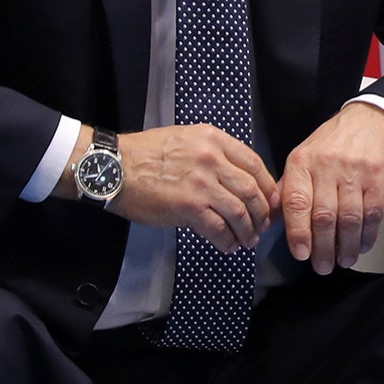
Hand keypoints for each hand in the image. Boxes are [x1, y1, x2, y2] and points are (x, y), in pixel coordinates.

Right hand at [102, 124, 277, 252]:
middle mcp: (212, 159)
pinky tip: (228, 245)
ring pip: (239, 211)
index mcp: (214, 140)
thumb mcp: (186, 138)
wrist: (113, 168)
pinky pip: (217, 227)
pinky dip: (227, 239)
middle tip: (262, 225)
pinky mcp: (188, 206)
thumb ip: (214, 153)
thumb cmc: (145, 154)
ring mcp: (200, 183)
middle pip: (251, 190)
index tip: (270, 200)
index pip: (255, 164)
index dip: (267, 186)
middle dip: (262, 212)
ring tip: (248, 239)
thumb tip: (237, 178)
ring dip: (247, 230)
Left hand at [279, 102, 383, 273]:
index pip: (296, 202)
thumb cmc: (331, 146)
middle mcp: (327, 166)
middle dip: (323, 247)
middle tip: (322, 266)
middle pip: (324, 215)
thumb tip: (267, 222)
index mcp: (302, 163)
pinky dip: (368, 234)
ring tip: (343, 260)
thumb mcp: (302, 159)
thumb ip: (287, 190)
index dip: (298, 232)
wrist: (369, 121)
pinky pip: (373, 212)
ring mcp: (355, 171)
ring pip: (350, 218)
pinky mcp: (378, 177)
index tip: (301, 254)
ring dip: (347, 245)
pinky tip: (363, 245)